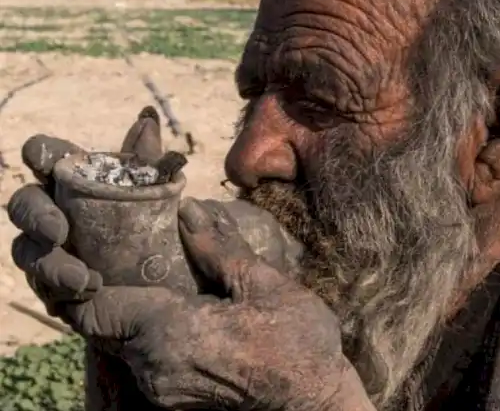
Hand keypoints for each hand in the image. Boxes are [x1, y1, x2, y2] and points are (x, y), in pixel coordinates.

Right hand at [7, 106, 174, 410]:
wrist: (189, 289)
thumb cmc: (173, 235)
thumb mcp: (169, 200)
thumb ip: (152, 164)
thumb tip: (147, 118)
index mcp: (81, 183)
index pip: (48, 157)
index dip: (41, 153)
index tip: (43, 159)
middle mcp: (60, 214)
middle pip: (23, 203)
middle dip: (34, 214)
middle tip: (58, 230)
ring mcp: (56, 254)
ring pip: (27, 252)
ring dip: (50, 263)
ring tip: (84, 279)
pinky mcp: (61, 292)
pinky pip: (46, 291)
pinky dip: (64, 289)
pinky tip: (92, 290)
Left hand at [61, 198, 372, 410]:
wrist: (316, 400)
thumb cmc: (298, 343)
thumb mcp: (265, 284)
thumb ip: (220, 248)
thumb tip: (189, 211)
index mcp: (170, 333)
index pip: (94, 310)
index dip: (79, 281)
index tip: (91, 251)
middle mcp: (153, 367)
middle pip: (100, 326)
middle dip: (102, 289)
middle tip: (119, 250)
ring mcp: (160, 387)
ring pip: (117, 342)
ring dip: (125, 309)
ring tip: (143, 271)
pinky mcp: (170, 396)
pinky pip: (137, 356)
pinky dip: (141, 329)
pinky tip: (166, 304)